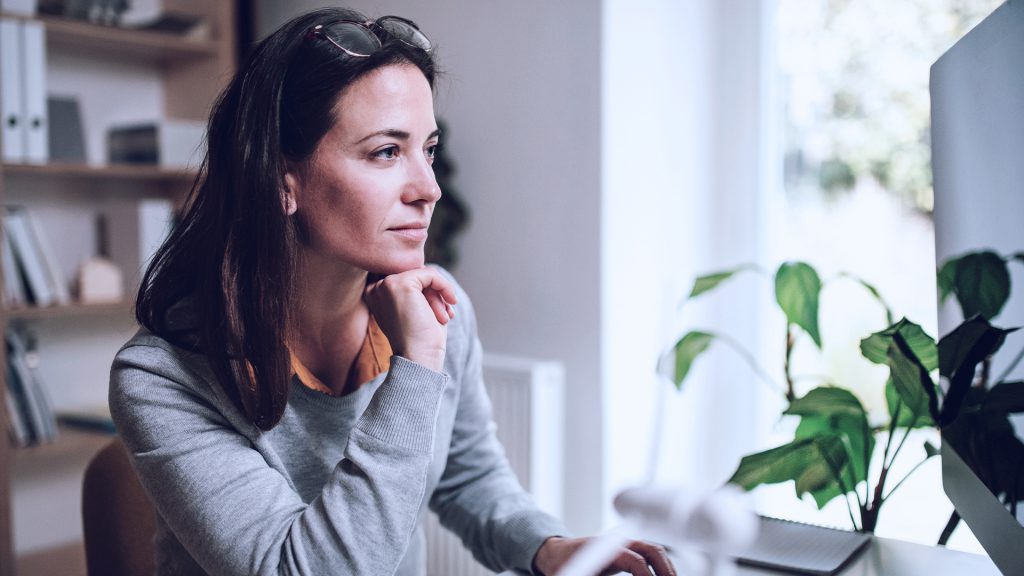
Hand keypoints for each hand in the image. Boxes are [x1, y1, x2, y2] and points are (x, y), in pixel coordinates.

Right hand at [363, 267, 456, 371]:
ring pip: (424, 275)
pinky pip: (430, 274)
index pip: (408, 280)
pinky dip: (445, 287)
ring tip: (444, 317)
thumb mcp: (417, 309)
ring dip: (439, 296)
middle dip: (435, 294)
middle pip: (416, 276)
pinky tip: (450, 303)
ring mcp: (385, 285)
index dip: (427, 293)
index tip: (440, 311)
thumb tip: (431, 272)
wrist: (418, 358)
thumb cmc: (421, 339)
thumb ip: (418, 289)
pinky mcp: (400, 284)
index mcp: (375, 295)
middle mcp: (375, 288)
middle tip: (445, 316)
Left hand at [532, 536, 675, 575]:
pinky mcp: (627, 551)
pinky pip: (650, 556)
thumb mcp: (575, 575)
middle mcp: (619, 542)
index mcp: (607, 548)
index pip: (635, 560)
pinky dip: (661, 567)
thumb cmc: (563, 565)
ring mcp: (625, 544)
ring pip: (655, 551)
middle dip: (666, 570)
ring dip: (667, 568)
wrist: (557, 554)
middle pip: (652, 550)